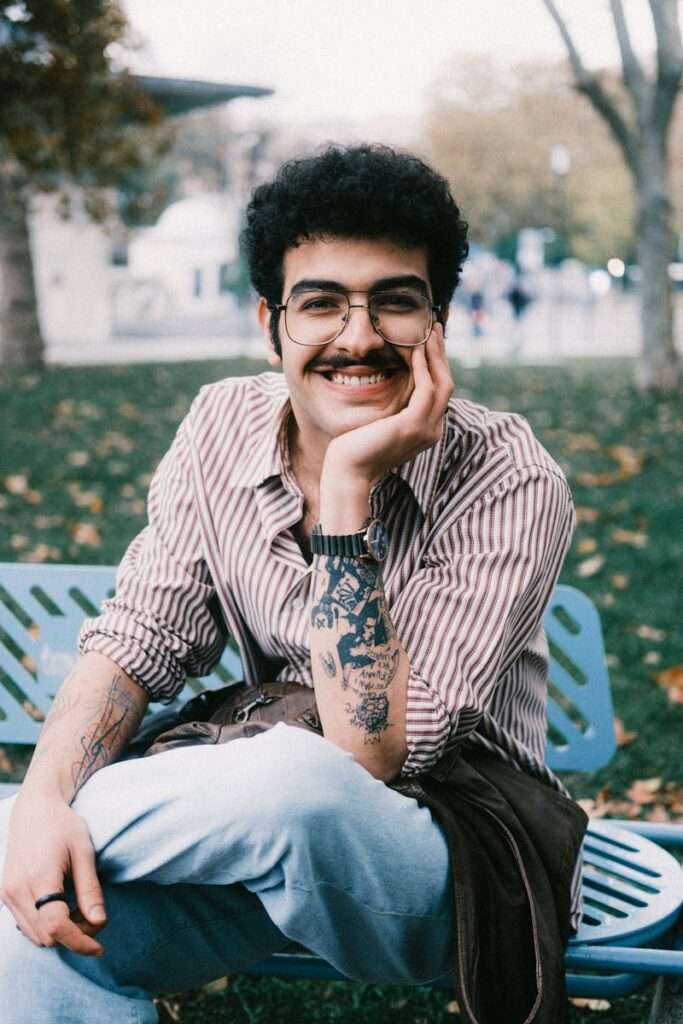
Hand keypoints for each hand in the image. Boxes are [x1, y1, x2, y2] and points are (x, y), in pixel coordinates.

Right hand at [1, 791, 106, 955]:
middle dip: (73, 936)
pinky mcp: (5, 894)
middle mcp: (16, 890)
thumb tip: (99, 922)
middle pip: (45, 937)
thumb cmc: (63, 825)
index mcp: (39, 877)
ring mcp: (7, 893)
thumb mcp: (84, 852)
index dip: (79, 942)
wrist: (34, 809)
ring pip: (34, 935)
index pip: (55, 926)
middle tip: (94, 918)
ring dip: (59, 934)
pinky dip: (45, 926)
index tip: (99, 947)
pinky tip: (62, 908)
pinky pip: (25, 925)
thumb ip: (90, 889)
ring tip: (80, 911)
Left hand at [320, 328, 452, 524]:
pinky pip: (425, 389)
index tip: (429, 342)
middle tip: (433, 328)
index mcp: (427, 430)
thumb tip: (393, 387)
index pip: (438, 391)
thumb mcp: (381, 425)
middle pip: (445, 384)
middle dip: (440, 354)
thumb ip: (394, 410)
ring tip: (427, 332)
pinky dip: (422, 367)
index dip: (436, 364)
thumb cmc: (356, 448)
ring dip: (434, 355)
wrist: (348, 471)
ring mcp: (426, 429)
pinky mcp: (413, 425)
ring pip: (440, 383)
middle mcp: (432, 430)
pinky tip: (415, 351)